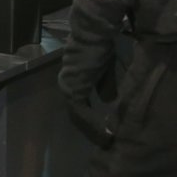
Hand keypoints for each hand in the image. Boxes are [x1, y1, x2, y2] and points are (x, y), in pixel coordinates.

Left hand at [59, 30, 117, 148]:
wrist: (93, 34)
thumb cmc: (100, 48)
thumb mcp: (106, 70)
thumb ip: (105, 85)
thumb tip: (109, 100)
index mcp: (74, 82)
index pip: (79, 107)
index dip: (91, 120)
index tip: (105, 131)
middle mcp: (67, 86)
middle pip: (76, 116)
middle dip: (91, 130)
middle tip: (105, 142)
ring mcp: (68, 88)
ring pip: (78, 117)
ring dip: (92, 130)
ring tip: (107, 140)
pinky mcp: (72, 89)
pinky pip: (81, 112)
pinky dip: (93, 123)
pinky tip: (105, 131)